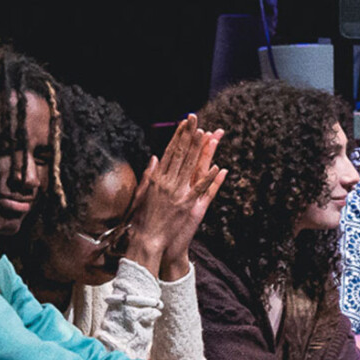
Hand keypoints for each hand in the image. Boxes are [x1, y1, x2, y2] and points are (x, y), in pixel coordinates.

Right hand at [125, 116, 225, 276]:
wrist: (146, 240)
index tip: (184, 123)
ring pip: (189, 166)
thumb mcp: (142, 194)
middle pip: (179, 155)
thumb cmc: (142, 219)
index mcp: (156, 179)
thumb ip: (148, 175)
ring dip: (198, 149)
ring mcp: (176, 193)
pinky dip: (208, 178)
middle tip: (195, 119)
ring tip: (206, 134)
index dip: (177, 136)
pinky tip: (217, 166)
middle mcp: (166, 182)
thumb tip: (154, 158)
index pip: (169, 152)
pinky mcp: (186, 205)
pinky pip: (199, 189)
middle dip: (188, 136)